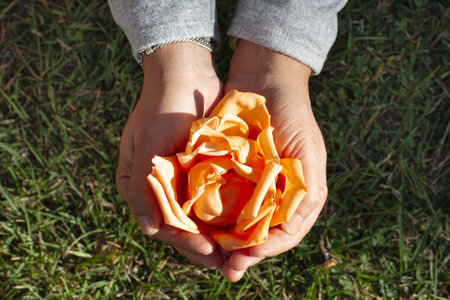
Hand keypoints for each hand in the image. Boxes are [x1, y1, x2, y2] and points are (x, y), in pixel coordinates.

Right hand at [116, 43, 223, 268]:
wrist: (185, 74)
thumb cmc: (162, 108)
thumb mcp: (147, 147)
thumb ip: (142, 188)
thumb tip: (148, 230)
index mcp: (140, 185)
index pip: (163, 224)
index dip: (185, 242)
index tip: (209, 252)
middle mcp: (159, 186)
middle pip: (181, 226)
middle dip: (204, 245)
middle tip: (228, 263)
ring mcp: (179, 179)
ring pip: (198, 216)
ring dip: (216, 233)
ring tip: (237, 250)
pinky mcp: (199, 170)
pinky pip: (210, 198)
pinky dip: (223, 212)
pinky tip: (240, 224)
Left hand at [222, 40, 327, 280]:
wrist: (264, 80)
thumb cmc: (292, 116)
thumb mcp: (308, 153)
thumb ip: (306, 193)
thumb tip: (292, 230)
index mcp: (297, 196)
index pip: (284, 235)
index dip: (265, 250)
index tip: (243, 259)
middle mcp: (274, 196)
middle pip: (259, 235)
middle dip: (243, 254)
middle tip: (226, 269)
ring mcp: (252, 186)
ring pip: (238, 223)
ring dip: (225, 241)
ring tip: (210, 255)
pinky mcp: (231, 173)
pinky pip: (222, 200)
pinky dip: (214, 216)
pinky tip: (201, 227)